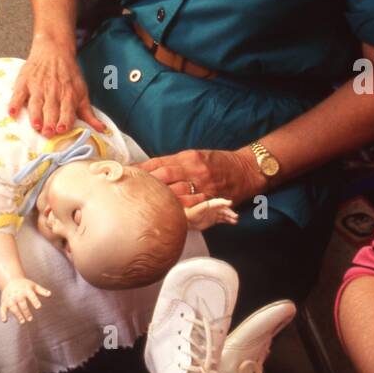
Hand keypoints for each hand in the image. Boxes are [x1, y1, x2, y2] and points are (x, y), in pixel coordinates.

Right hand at [0, 277, 51, 324]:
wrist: (11, 281)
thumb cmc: (25, 285)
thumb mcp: (34, 286)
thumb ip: (42, 291)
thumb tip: (50, 294)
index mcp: (26, 289)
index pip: (31, 295)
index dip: (35, 301)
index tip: (39, 307)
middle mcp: (18, 294)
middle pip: (22, 303)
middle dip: (26, 311)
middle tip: (30, 319)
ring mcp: (10, 298)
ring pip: (13, 307)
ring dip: (17, 315)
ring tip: (23, 322)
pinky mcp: (4, 302)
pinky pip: (3, 309)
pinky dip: (3, 314)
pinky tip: (5, 321)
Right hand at [7, 36, 105, 135]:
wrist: (54, 50)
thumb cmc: (69, 75)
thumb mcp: (82, 91)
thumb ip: (88, 113)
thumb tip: (102, 130)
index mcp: (68, 94)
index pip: (67, 110)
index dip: (64, 120)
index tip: (62, 129)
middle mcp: (53, 91)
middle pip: (50, 109)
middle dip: (49, 121)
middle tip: (48, 133)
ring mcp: (37, 86)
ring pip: (35, 103)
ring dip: (35, 114)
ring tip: (35, 125)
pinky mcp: (24, 82)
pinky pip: (18, 94)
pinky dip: (14, 103)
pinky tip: (13, 113)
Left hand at [139, 148, 256, 210]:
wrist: (245, 171)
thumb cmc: (218, 162)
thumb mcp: (195, 156)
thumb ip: (174, 163)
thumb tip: (148, 170)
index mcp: (189, 158)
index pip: (160, 163)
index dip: (142, 169)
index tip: (128, 174)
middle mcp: (195, 171)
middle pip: (164, 178)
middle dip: (146, 185)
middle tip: (130, 191)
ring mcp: (203, 188)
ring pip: (175, 196)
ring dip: (158, 201)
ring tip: (142, 205)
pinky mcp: (210, 201)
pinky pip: (190, 209)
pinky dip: (176, 213)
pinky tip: (164, 216)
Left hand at [184, 197, 237, 229]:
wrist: (186, 220)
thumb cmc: (190, 213)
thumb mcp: (198, 209)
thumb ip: (205, 206)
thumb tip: (210, 203)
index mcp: (209, 203)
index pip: (219, 202)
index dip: (224, 202)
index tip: (230, 203)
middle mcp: (213, 208)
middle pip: (223, 209)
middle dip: (229, 212)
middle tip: (235, 216)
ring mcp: (214, 213)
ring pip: (224, 214)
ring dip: (230, 216)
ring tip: (235, 220)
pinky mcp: (213, 220)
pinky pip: (222, 219)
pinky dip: (228, 220)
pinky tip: (233, 222)